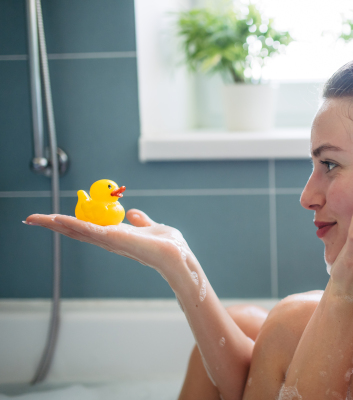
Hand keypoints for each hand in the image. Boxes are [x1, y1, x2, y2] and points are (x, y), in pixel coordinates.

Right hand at [25, 210, 192, 277]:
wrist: (178, 256)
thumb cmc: (169, 246)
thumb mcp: (153, 227)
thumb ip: (142, 221)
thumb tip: (133, 213)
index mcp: (115, 236)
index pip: (87, 228)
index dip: (69, 223)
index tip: (51, 218)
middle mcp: (109, 241)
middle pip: (75, 230)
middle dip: (53, 225)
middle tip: (31, 219)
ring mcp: (110, 241)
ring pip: (77, 230)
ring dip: (56, 224)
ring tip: (36, 219)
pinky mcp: (114, 239)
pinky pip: (89, 229)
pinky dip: (73, 224)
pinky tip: (58, 220)